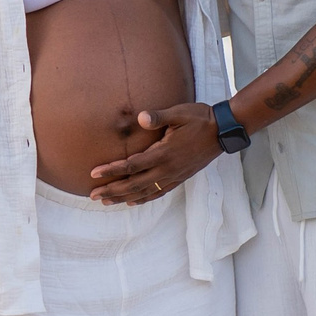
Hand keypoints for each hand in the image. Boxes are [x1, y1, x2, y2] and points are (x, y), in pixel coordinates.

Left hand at [84, 103, 220, 204]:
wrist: (223, 131)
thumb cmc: (199, 118)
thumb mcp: (179, 113)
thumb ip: (158, 117)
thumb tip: (140, 117)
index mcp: (164, 153)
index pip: (131, 166)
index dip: (111, 170)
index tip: (94, 174)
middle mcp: (167, 169)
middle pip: (133, 184)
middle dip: (112, 190)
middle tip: (92, 195)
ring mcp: (174, 175)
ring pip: (144, 192)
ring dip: (123, 198)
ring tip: (106, 202)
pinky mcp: (180, 178)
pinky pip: (158, 193)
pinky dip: (144, 199)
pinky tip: (132, 202)